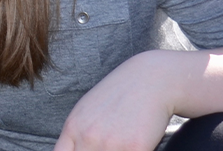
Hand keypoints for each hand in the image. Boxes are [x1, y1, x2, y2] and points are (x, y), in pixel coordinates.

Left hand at [53, 53, 175, 150]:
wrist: (149, 79)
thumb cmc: (118, 94)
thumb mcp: (86, 110)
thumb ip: (77, 134)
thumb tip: (73, 150)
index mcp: (73, 127)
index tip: (83, 150)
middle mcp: (88, 137)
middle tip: (106, 146)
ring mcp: (111, 144)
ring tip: (120, 144)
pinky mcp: (135, 148)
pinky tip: (136, 145)